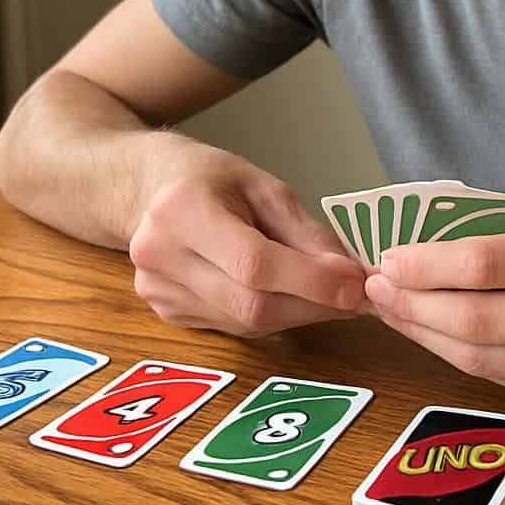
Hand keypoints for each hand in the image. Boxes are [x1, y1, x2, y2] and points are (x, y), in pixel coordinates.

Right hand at [128, 152, 365, 336]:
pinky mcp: (165, 312)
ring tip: (325, 293)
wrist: (149, 188)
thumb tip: (348, 275)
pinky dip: (270, 316)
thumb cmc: (211, 178)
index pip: (253, 263)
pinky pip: (232, 326)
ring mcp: (157, 290)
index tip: (356, 285)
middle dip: (313, 305)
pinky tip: (284, 295)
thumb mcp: (264, 187)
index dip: (310, 281)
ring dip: (297, 314)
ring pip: (245, 323)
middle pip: (249, 303)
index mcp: (182, 210)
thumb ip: (305, 233)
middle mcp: (159, 255)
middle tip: (355, 297)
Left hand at [362, 215, 504, 407]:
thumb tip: (422, 261)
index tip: (389, 259)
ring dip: (426, 336)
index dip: (426, 267)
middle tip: (378, 288)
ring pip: (480, 359)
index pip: (485, 266)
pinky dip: (459, 358)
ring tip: (396, 312)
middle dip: (414, 305)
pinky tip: (436, 336)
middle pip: (475, 321)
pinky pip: (500, 378)